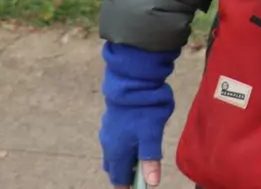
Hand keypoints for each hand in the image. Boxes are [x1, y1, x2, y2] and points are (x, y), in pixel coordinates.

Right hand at [100, 42, 177, 188]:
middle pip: (115, 166)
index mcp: (116, 151)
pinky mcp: (112, 119)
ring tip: (138, 160)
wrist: (132, 81)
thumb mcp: (151, 135)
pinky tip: (135, 139)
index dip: (127, 186)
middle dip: (125, 174)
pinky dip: (124, 145)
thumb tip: (152, 183)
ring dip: (125, 158)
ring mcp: (108, 130)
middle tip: (138, 177)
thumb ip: (151, 159)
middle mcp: (108, 143)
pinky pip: (116, 139)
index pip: (118, 178)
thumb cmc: (142, 110)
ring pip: (114, 152)